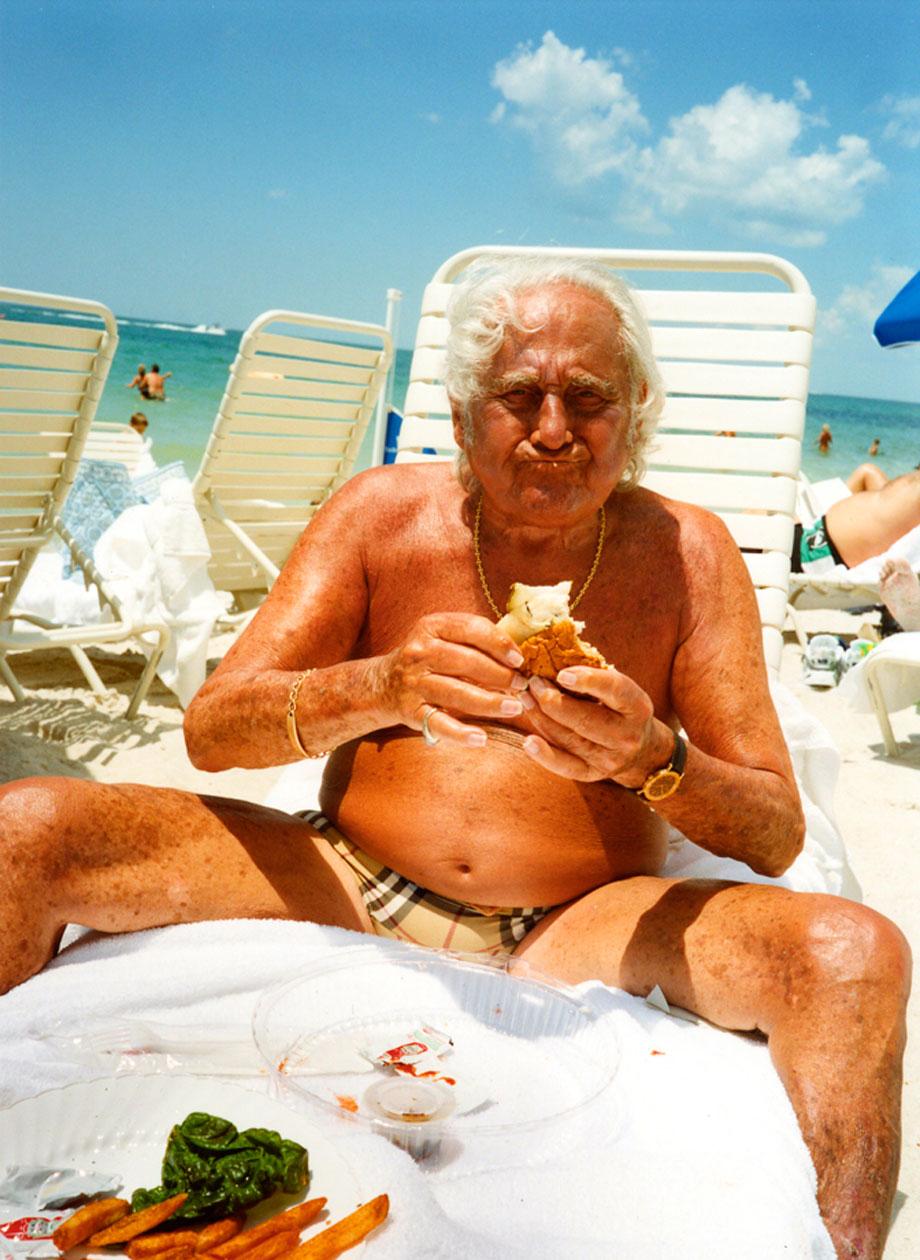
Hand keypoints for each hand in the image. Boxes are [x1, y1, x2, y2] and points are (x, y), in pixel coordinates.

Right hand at [372, 612, 527, 746]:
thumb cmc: (428, 658)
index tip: (519, 659)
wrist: (383, 683)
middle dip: (499, 675)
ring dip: (489, 702)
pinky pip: (438, 723)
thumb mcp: (442, 636)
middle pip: (466, 662)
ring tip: (514, 708)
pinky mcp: (410, 711)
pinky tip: (481, 739)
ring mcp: (413, 683)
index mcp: (431, 627)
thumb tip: (518, 655)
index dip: (499, 643)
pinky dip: (460, 734)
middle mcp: (419, 652)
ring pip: (456, 693)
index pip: (470, 629)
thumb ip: (474, 639)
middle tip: (522, 686)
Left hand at [522, 666, 671, 784]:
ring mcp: (610, 758)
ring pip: (569, 738)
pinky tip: (528, 742)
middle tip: (532, 682)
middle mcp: (626, 735)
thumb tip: (555, 655)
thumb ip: (595, 676)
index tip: (562, 673)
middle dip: (552, 700)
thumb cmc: (622, 710)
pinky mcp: (593, 774)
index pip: (614, 691)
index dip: (589, 681)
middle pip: (585, 719)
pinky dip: (545, 756)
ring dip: (541, 717)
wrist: (643, 752)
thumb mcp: (621, 691)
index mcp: (637, 706)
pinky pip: (566, 767)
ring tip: (525, 698)